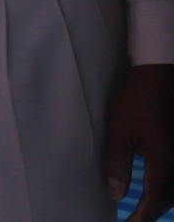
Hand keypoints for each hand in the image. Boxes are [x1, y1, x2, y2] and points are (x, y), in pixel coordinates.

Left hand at [106, 63, 173, 219]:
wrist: (160, 77)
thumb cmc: (137, 101)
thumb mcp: (120, 130)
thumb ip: (117, 163)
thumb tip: (115, 194)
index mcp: (164, 162)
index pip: (154, 201)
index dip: (142, 217)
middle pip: (168, 199)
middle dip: (152, 212)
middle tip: (134, 219)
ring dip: (161, 202)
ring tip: (143, 210)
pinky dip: (169, 189)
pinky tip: (159, 188)